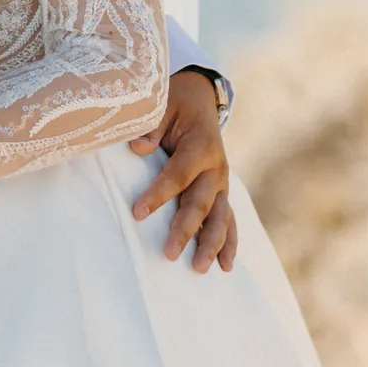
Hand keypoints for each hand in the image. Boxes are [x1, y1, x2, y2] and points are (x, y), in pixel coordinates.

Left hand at [130, 70, 236, 272]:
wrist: (200, 97)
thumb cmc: (175, 102)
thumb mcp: (162, 104)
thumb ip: (151, 126)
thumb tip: (138, 148)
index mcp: (200, 145)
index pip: (178, 174)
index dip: (159, 194)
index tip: (138, 212)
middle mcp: (216, 167)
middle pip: (200, 202)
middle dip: (185, 229)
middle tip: (169, 253)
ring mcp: (222, 182)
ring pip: (219, 217)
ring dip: (211, 244)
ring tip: (200, 269)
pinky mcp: (222, 191)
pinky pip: (229, 219)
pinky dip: (229, 243)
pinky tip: (226, 266)